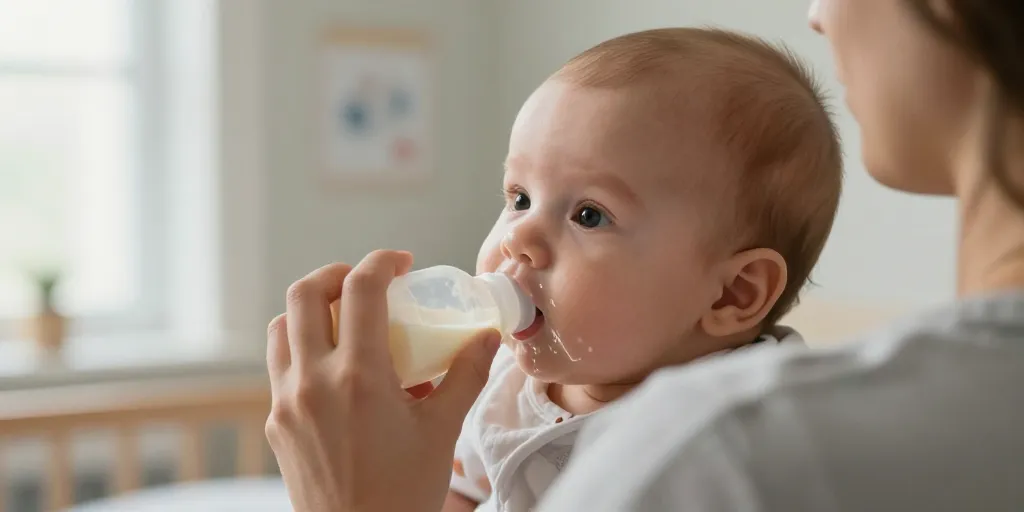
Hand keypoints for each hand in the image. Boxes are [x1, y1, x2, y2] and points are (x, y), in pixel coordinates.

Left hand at [265, 250, 500, 511]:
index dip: (382, 262)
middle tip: (367, 281)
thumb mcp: (443, 430)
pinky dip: (304, 349)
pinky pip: (281, 368)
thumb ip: (466, 375)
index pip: (360, 289)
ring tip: (345, 319)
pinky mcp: (275, 424)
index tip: (402, 262)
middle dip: (336, 274)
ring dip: (311, 310)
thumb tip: (487, 338)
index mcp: (358, 377)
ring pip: (281, 329)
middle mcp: (312, 382)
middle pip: (303, 294)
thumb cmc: (403, 494)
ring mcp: (286, 403)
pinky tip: (336, 369)